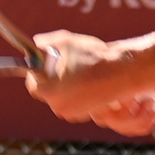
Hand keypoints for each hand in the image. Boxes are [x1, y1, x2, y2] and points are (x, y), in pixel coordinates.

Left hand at [24, 27, 154, 127]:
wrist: (122, 71)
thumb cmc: (93, 57)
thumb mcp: (64, 41)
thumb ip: (44, 43)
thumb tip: (36, 43)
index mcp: (49, 93)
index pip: (33, 84)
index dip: (36, 72)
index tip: (43, 62)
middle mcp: (59, 107)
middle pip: (48, 92)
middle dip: (53, 78)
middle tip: (62, 64)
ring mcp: (75, 113)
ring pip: (64, 96)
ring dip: (67, 84)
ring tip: (78, 69)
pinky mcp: (89, 113)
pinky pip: (77, 101)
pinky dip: (80, 91)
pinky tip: (88, 78)